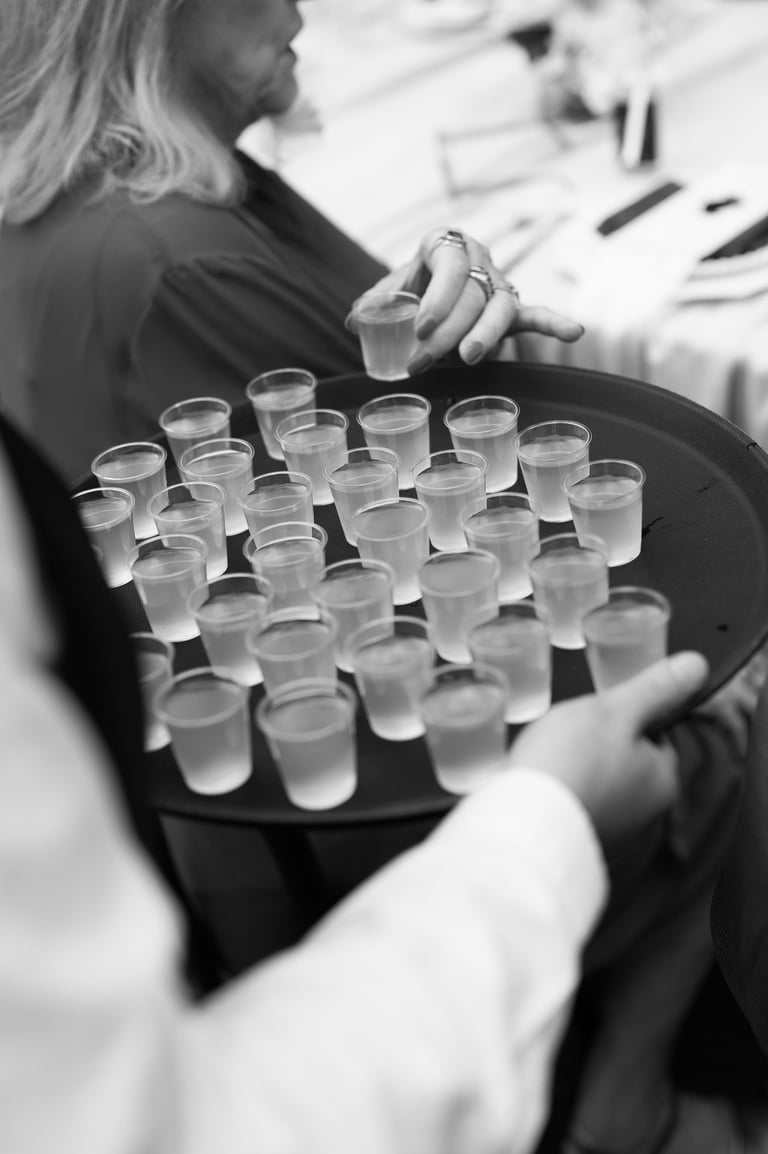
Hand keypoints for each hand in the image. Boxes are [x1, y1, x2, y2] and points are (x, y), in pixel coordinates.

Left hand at [359, 226, 583, 374]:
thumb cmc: (412, 285)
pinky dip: (554, 323)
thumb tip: (354, 321)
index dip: (438, 297)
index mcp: (445, 243)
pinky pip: (535, 314)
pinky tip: (574, 332)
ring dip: (485, 335)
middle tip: (421, 361)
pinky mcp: (512, 306)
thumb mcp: (391, 287)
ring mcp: (498, 282)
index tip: (421, 327)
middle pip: (471, 296)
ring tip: (469, 359)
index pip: (449, 265)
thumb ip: (375, 301)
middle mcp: (477, 257)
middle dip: (447, 333)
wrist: (432, 284)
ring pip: (500, 307)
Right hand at [507, 652, 709, 844]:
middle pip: (625, 763)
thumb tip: (697, 665)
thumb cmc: (572, 761)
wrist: (523, 824)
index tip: (597, 713)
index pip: (656, 737)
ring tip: (547, 756)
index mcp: (663, 781)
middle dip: (597, 746)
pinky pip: (573, 806)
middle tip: (565, 733)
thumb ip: (655, 688)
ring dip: (576, 771)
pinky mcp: (577, 842)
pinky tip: (539, 782)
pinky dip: (559, 793)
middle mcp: (645, 815)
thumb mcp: (616, 710)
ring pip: (597, 785)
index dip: (625, 718)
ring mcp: (610, 832)